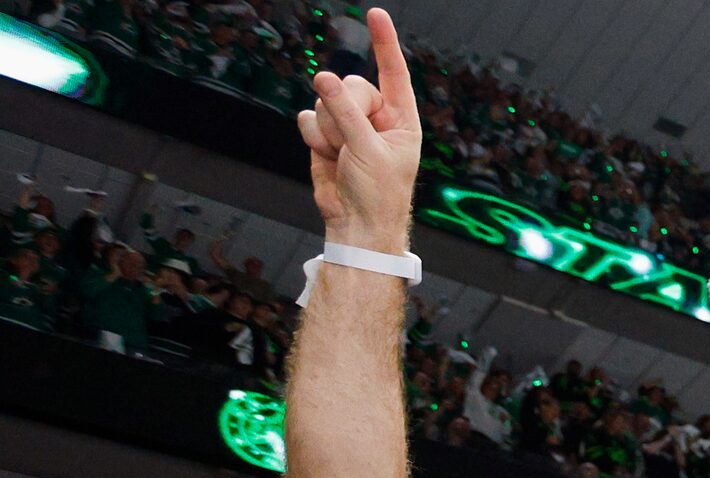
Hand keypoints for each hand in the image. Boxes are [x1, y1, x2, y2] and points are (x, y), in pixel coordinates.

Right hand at [297, 7, 420, 248]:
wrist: (355, 225)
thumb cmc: (378, 194)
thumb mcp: (369, 151)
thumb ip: (347, 112)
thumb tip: (323, 77)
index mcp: (401, 119)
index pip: (394, 72)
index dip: (384, 43)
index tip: (376, 13)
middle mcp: (376, 116)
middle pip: (349, 84)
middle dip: (344, 110)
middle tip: (352, 142)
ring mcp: (348, 123)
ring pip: (325, 100)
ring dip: (329, 130)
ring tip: (343, 156)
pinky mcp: (325, 133)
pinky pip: (308, 116)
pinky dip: (313, 137)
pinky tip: (327, 157)